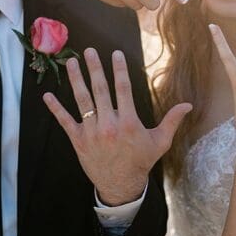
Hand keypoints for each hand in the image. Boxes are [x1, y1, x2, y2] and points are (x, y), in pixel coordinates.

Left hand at [43, 47, 191, 204]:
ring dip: (76, 80)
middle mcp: (109, 125)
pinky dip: (55, 108)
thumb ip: (172, 121)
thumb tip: (188, 105)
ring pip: (82, 101)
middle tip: (89, 51)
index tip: (115, 54)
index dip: (119, 70)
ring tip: (71, 62)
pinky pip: (65, 121)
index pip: (123, 89)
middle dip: (94, 68)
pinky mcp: (78, 140)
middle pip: (100, 90)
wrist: (121, 185)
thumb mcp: (160, 142)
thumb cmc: (141, 161)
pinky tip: (47, 95)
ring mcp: (91, 132)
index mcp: (128, 122)